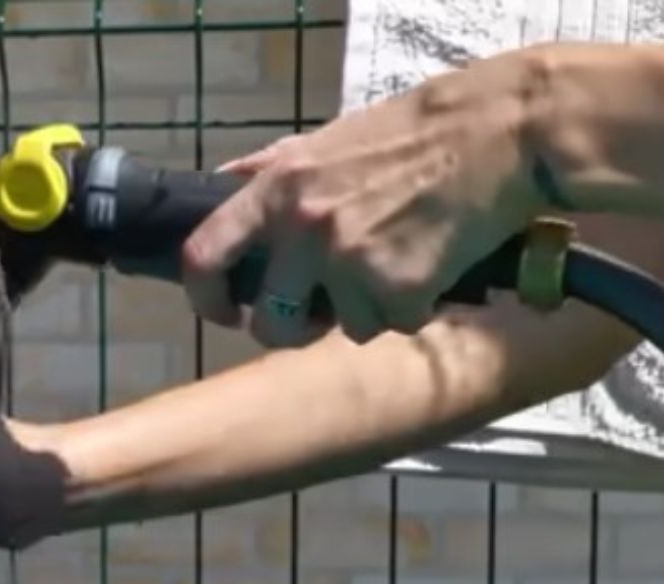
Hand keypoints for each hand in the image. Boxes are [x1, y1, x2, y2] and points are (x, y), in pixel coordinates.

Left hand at [182, 49, 550, 347]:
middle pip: (270, 321)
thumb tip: (223, 182)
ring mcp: (347, 260)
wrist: (500, 131)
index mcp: (275, 190)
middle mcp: (302, 229)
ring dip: (369, 310)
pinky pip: (393, 323)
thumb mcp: (326, 138)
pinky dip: (414, 307)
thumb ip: (270, 168)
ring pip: (342, 326)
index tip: (225, 312)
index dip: (207, 298)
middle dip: (293, 330)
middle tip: (321, 313)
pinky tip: (433, 265)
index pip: (205, 257)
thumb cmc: (413, 132)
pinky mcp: (396, 287)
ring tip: (398, 262)